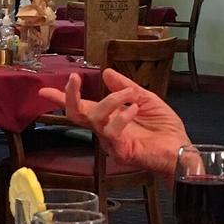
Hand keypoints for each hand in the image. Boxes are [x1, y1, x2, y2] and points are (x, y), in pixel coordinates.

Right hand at [38, 69, 189, 176]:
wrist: (180, 150)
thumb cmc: (164, 128)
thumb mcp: (145, 99)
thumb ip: (125, 87)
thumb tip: (106, 72)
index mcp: (108, 118)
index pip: (81, 107)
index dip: (62, 98)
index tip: (43, 90)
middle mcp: (104, 130)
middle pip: (76, 114)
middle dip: (71, 96)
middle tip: (74, 78)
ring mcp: (111, 142)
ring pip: (96, 119)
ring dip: (112, 100)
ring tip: (131, 94)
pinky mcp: (121, 151)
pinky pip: (112, 132)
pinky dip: (122, 116)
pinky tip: (135, 109)